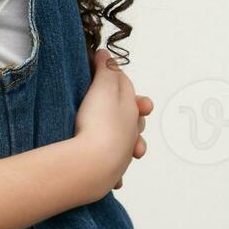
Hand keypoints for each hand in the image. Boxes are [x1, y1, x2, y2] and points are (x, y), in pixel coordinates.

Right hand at [73, 49, 152, 195]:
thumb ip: (106, 69)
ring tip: (121, 141)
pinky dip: (114, 169)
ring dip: (126, 142)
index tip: (104, 73)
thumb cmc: (99, 122)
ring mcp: (123, 154)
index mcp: (132, 109)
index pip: (128, 90)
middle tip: (113, 106)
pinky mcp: (110, 174)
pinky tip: (111, 173)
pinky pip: (114, 170)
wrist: (94, 163)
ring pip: (129, 144)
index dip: (117, 80)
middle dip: (129, 112)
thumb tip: (105, 54)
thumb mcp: (103, 86)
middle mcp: (132, 132)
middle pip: (133, 118)